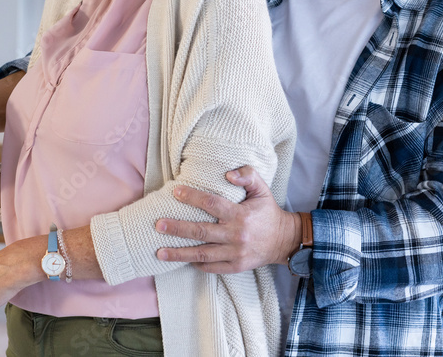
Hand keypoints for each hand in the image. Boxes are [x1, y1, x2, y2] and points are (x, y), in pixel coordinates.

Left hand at [154, 165, 299, 273]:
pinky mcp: (236, 267)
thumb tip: (228, 174)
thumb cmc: (268, 212)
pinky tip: (182, 261)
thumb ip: (247, 176)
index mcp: (241, 215)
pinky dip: (196, 265)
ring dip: (179, 254)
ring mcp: (235, 253)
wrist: (285, 241)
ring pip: (202, 254)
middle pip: (201, 232)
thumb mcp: (262, 189)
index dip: (193, 197)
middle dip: (178, 229)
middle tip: (158, 225)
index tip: (175, 192)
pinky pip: (212, 268)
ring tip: (159, 252)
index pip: (212, 204)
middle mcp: (236, 235)